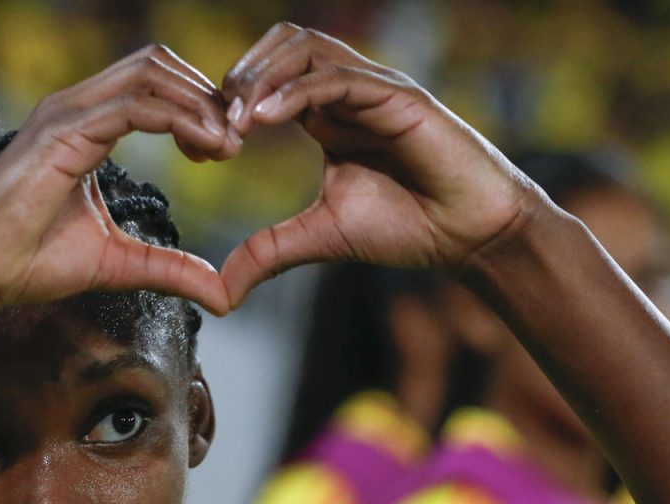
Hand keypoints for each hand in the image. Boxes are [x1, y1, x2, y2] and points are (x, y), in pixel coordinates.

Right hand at [0, 45, 238, 316]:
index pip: (153, 85)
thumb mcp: (119, 264)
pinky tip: (207, 150)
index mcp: (85, 124)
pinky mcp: (63, 133)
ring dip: (199, 103)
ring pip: (150, 74)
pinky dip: (180, 120)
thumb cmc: (28, 263)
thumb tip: (223, 297)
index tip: (226, 149)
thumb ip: (170, 269)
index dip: (199, 106)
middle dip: (206, 95)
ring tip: (227, 146)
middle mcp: (74, 106)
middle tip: (235, 142)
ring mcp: (65, 113)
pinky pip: (136, 106)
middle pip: (157, 63)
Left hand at [219, 23, 535, 304]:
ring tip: (233, 121)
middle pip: (280, 44)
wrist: (470, 236)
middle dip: (238, 76)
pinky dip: (294, 92)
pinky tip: (262, 121)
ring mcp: (372, 87)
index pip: (266, 78)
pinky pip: (336, 78)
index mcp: (326, 113)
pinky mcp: (397, 96)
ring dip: (260, 77)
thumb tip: (221, 292)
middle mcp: (347, 90)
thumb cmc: (408, 227)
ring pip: (304, 47)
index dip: (226, 103)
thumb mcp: (320, 238)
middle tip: (210, 126)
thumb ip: (269, 252)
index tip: (200, 148)